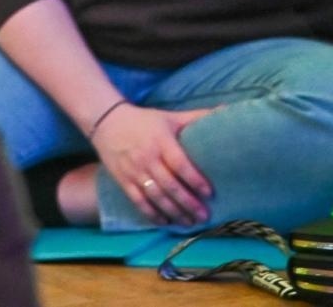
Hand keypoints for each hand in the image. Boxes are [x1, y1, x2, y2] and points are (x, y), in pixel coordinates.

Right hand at [89, 103, 215, 225]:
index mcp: (161, 141)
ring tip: (190, 222)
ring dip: (174, 212)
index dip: (195, 180)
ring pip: (156, 197)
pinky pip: (139, 201)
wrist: (106, 121)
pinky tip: (165, 221)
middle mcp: (147, 157)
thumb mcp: (170, 117)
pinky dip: (152, 214)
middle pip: (170, 185)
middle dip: (189, 203)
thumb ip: (197, 117)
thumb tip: (226, 109)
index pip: (180, 164)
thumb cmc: (144, 121)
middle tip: (204, 216)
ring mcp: (134, 170)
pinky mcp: (123, 180)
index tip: (210, 193)